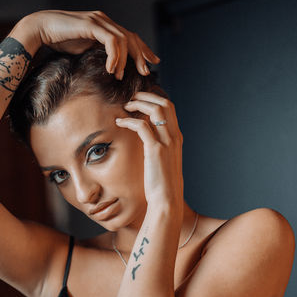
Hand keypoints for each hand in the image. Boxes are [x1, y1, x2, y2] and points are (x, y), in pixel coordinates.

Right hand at [22, 9, 159, 79]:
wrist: (41, 30)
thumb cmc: (59, 42)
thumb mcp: (84, 51)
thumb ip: (98, 55)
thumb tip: (110, 71)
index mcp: (105, 26)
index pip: (129, 37)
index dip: (142, 50)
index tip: (152, 63)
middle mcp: (104, 20)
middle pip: (131, 37)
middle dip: (141, 55)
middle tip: (147, 72)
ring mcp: (99, 21)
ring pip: (123, 40)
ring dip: (125, 60)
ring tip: (120, 76)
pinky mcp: (92, 25)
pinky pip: (111, 41)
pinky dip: (114, 56)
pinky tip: (111, 70)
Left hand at [115, 91, 183, 214]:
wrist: (167, 200)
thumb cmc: (162, 185)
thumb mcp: (164, 163)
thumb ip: (159, 150)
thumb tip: (148, 143)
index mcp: (177, 138)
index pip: (169, 108)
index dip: (154, 98)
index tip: (140, 99)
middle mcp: (174, 137)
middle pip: (165, 103)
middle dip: (147, 95)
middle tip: (131, 98)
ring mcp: (167, 142)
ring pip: (156, 109)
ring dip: (139, 103)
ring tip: (126, 106)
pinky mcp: (155, 150)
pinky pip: (142, 126)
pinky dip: (129, 120)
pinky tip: (119, 122)